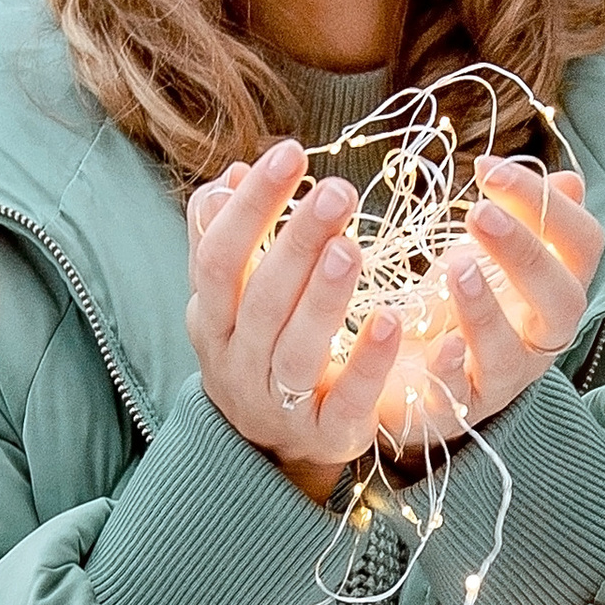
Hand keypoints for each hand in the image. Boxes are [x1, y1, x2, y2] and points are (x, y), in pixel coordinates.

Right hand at [186, 141, 399, 502]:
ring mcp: (278, 403)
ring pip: (296, 350)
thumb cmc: (255, 352)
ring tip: (353, 247)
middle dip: (297, 241)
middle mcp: (237, 361)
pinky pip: (345, 401)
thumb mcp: (229, 300)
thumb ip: (225, 239)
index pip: (219, 256)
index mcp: (211, 319)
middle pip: (261, 298)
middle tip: (338, 191)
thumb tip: (232, 174)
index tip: (289, 153)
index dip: (251, 206)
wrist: (265, 452)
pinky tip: (393, 322)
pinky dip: (367, 362)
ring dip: (323, 298)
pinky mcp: (326, 435)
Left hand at [375, 161, 604, 465]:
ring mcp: (499, 380)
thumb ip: (528, 222)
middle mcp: (538, 341)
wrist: (406, 380)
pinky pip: (458, 399)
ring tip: (454, 268)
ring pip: (507, 354)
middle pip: (560, 301)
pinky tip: (438, 345)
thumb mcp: (489, 257)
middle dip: (525, 253)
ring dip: (484, 309)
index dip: (546, 205)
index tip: (488, 169)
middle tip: (479, 213)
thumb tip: (569, 181)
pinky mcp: (452, 411)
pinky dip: (449, 371)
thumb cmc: (454, 309)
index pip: (581, 246)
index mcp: (554, 294)